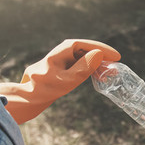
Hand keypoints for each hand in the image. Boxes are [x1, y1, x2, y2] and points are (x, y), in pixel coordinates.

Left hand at [0, 39, 119, 123]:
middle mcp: (60, 53)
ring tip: (110, 72)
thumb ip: (83, 67)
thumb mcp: (67, 80)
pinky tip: (98, 76)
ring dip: (97, 63)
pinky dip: (90, 69)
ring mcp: (60, 61)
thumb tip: (98, 54)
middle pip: (85, 50)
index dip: (102, 48)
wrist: (28, 99)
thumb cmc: (45, 90)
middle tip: (116, 64)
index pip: (85, 45)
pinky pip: (79, 65)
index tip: (116, 56)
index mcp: (61, 52)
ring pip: (83, 58)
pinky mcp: (60, 69)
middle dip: (101, 56)